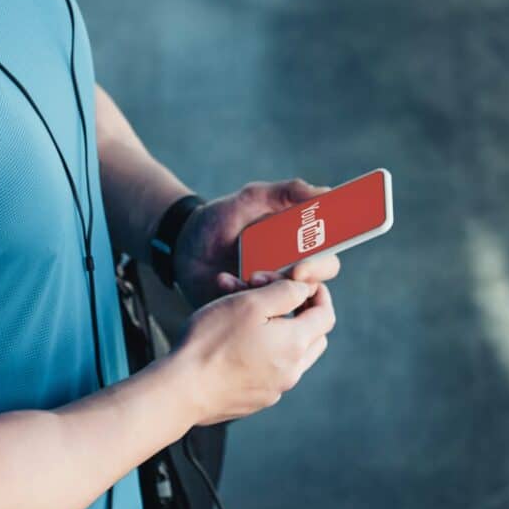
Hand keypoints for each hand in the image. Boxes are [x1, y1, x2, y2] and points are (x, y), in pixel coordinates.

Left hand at [171, 178, 342, 309]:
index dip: (320, 267)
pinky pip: (251, 316)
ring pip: (284, 306)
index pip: (325, 261)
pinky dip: (239, 297)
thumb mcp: (252, 198)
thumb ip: (287, 191)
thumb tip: (326, 192)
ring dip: (268, 293)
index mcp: (296, 249)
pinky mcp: (245, 311)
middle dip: (295, 286)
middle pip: (312, 290)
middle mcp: (286, 275)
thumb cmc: (222, 218)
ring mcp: (266, 295)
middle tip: (273, 276)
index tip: (302, 268)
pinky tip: (223, 281)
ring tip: (247, 277)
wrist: (182, 243)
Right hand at [174, 276, 336, 426]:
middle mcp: (291, 371)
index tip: (302, 283)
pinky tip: (235, 341)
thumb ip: (285, 292)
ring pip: (291, 354)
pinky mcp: (256, 399)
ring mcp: (274, 389)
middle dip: (301, 312)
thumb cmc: (211, 342)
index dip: (319, 294)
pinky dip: (263, 352)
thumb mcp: (250, 302)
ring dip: (279, 331)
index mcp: (295, 344)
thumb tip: (305, 290)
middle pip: (314, 337)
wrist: (182, 389)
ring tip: (248, 314)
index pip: (326, 315)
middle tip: (274, 296)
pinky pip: (271, 371)